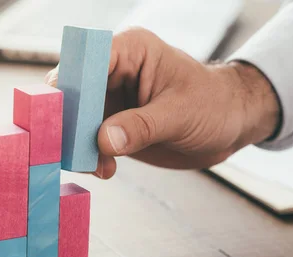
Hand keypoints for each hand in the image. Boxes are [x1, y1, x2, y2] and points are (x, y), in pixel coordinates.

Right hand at [45, 27, 280, 178]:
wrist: (228, 125)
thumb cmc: (214, 105)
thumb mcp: (180, 114)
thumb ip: (142, 126)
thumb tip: (104, 140)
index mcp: (130, 51)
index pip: (87, 59)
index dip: (71, 85)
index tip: (64, 116)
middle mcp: (113, 72)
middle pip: (73, 91)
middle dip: (69, 121)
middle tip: (73, 149)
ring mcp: (111, 99)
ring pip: (76, 120)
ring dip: (78, 145)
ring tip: (96, 165)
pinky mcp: (112, 124)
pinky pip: (88, 140)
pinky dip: (90, 157)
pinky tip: (106, 169)